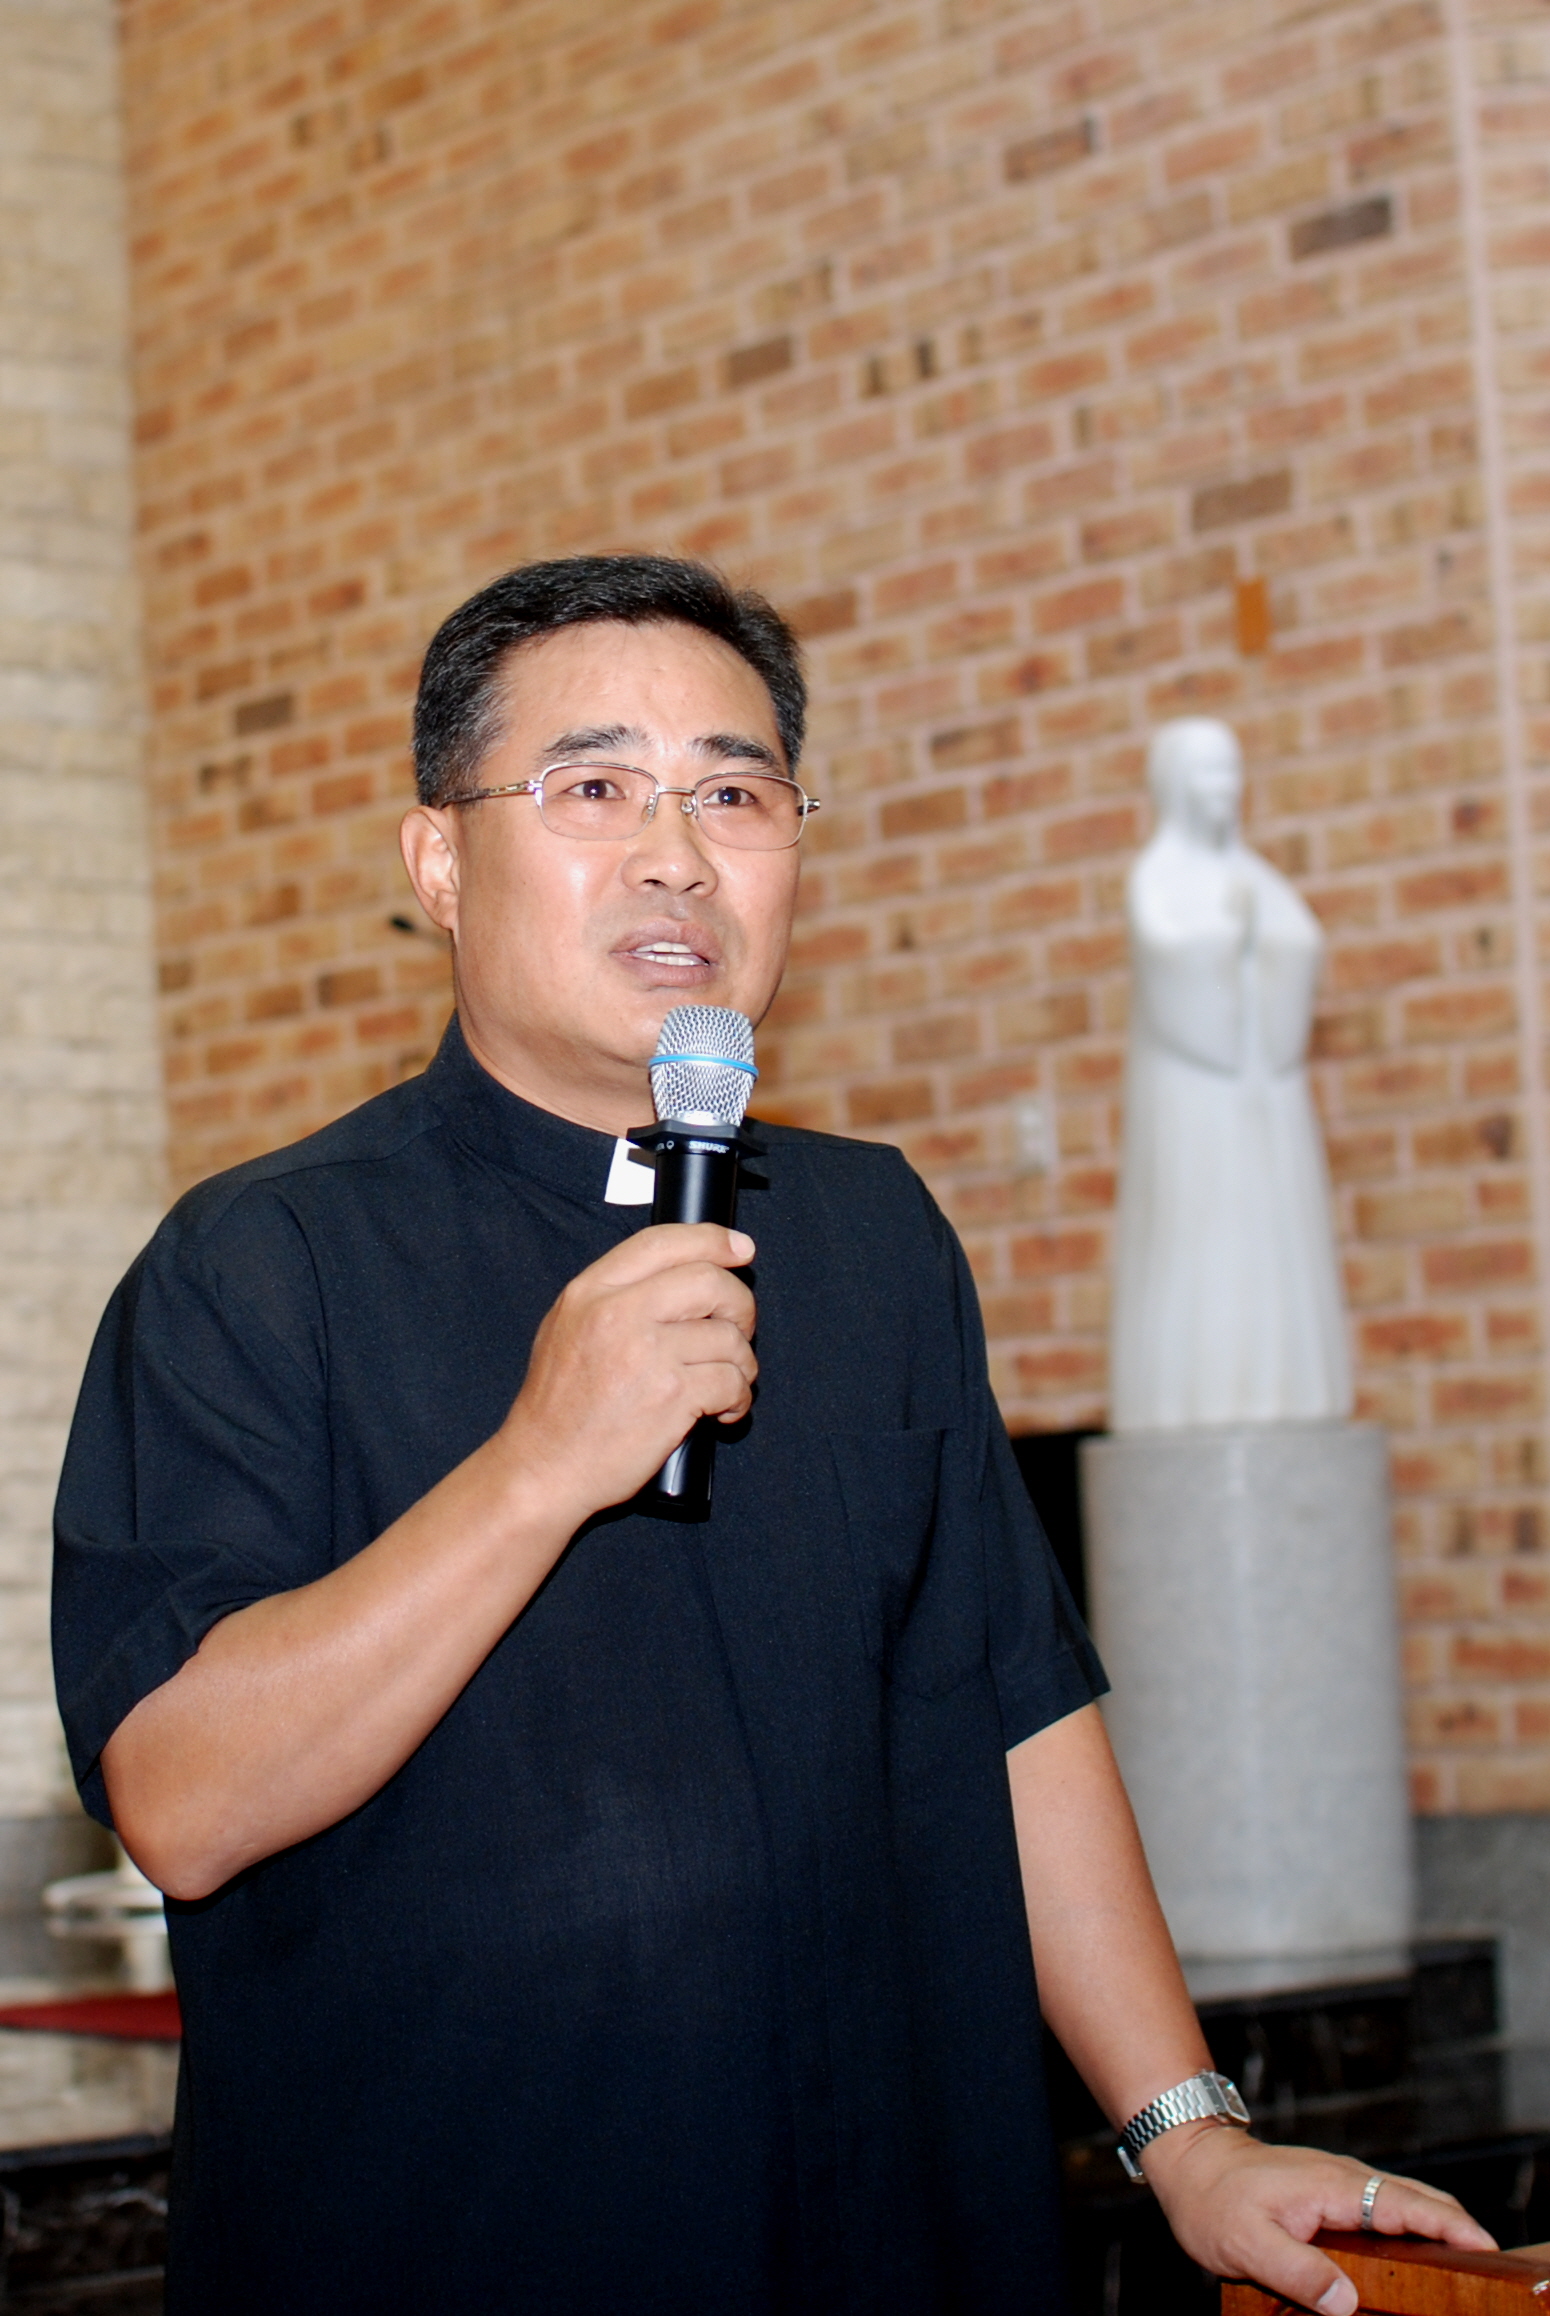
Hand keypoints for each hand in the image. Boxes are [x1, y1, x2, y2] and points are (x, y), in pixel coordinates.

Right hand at [498, 1223, 756, 1524]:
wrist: (544, 1467)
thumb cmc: (558, 1407)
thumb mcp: (566, 1328)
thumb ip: (613, 1296)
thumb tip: (682, 1275)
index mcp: (590, 1292)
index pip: (664, 1242)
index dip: (712, 1240)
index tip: (741, 1248)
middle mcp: (617, 1314)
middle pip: (709, 1282)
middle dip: (740, 1305)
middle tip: (739, 1329)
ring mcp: (646, 1354)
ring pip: (728, 1337)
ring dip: (741, 1362)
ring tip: (725, 1383)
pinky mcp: (671, 1396)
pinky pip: (732, 1381)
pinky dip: (739, 1398)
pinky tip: (723, 1411)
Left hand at [1141, 2124, 1496, 2314]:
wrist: (1190, 2161)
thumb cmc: (1213, 2200)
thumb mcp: (1247, 2244)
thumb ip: (1299, 2272)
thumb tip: (1346, 2303)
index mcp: (1332, 2188)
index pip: (1404, 2204)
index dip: (1448, 2227)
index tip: (1483, 2247)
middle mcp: (1343, 2180)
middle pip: (1415, 2199)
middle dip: (1455, 2226)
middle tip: (1487, 2264)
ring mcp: (1338, 2184)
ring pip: (1401, 2201)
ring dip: (1435, 2226)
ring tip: (1464, 2263)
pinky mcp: (1330, 2194)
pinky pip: (1381, 2207)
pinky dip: (1410, 2224)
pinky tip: (1415, 2252)